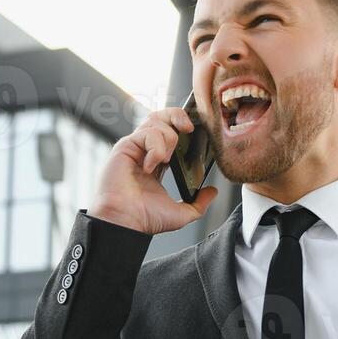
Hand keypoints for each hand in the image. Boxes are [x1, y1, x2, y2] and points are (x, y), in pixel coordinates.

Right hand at [89, 106, 217, 234]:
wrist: (127, 222)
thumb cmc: (145, 219)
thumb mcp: (181, 213)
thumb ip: (198, 203)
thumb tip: (212, 192)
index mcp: (156, 162)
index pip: (170, 132)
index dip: (182, 126)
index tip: (195, 134)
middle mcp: (143, 151)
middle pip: (160, 116)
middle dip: (177, 115)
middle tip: (189, 128)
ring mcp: (134, 147)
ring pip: (156, 121)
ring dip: (168, 137)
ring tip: (166, 160)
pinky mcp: (125, 146)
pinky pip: (147, 133)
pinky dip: (155, 148)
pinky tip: (151, 166)